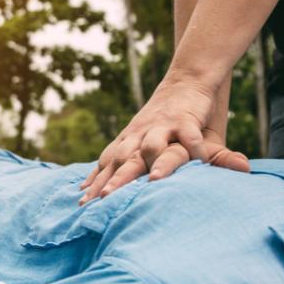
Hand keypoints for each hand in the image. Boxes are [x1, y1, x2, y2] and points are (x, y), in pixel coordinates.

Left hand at [79, 80, 249, 203]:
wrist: (185, 81)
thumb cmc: (159, 118)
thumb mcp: (135, 138)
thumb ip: (117, 161)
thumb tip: (86, 185)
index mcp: (128, 140)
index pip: (107, 163)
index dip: (96, 183)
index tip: (84, 203)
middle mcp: (140, 134)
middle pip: (123, 158)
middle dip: (115, 179)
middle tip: (105, 198)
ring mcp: (162, 127)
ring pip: (152, 146)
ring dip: (151, 162)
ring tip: (153, 182)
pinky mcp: (185, 120)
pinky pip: (189, 137)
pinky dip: (194, 149)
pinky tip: (200, 163)